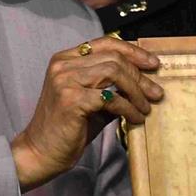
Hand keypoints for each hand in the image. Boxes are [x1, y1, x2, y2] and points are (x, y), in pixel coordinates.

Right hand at [10, 36, 162, 189]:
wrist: (41, 152)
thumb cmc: (67, 127)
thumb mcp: (91, 100)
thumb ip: (111, 86)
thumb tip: (145, 81)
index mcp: (66, 59)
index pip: (105, 43)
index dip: (132, 51)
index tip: (152, 63)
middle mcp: (63, 65)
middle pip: (114, 58)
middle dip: (140, 76)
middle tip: (155, 93)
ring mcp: (65, 81)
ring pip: (114, 73)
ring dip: (136, 91)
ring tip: (145, 107)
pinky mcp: (72, 100)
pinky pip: (111, 98)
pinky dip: (128, 108)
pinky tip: (135, 118)